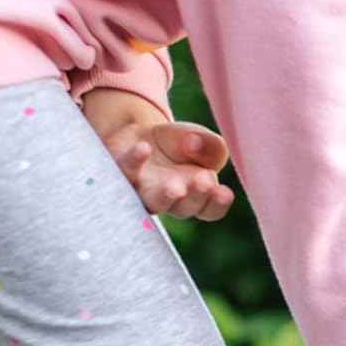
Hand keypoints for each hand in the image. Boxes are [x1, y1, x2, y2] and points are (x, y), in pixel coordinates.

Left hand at [80, 88, 234, 220]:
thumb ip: (211, 145)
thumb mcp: (200, 139)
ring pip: (152, 201)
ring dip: (164, 196)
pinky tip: (143, 148)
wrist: (139, 135)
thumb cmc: (177, 145)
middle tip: (203, 181)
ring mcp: (142, 191)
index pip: (209, 210)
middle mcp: (169, 201)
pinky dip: (133, 162)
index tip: (224, 192)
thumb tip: (193, 145)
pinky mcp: (121, 172)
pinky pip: (125, 172)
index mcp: (195, 196)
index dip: (217, 205)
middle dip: (194, 196)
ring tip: (174, 187)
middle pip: (183, 208)